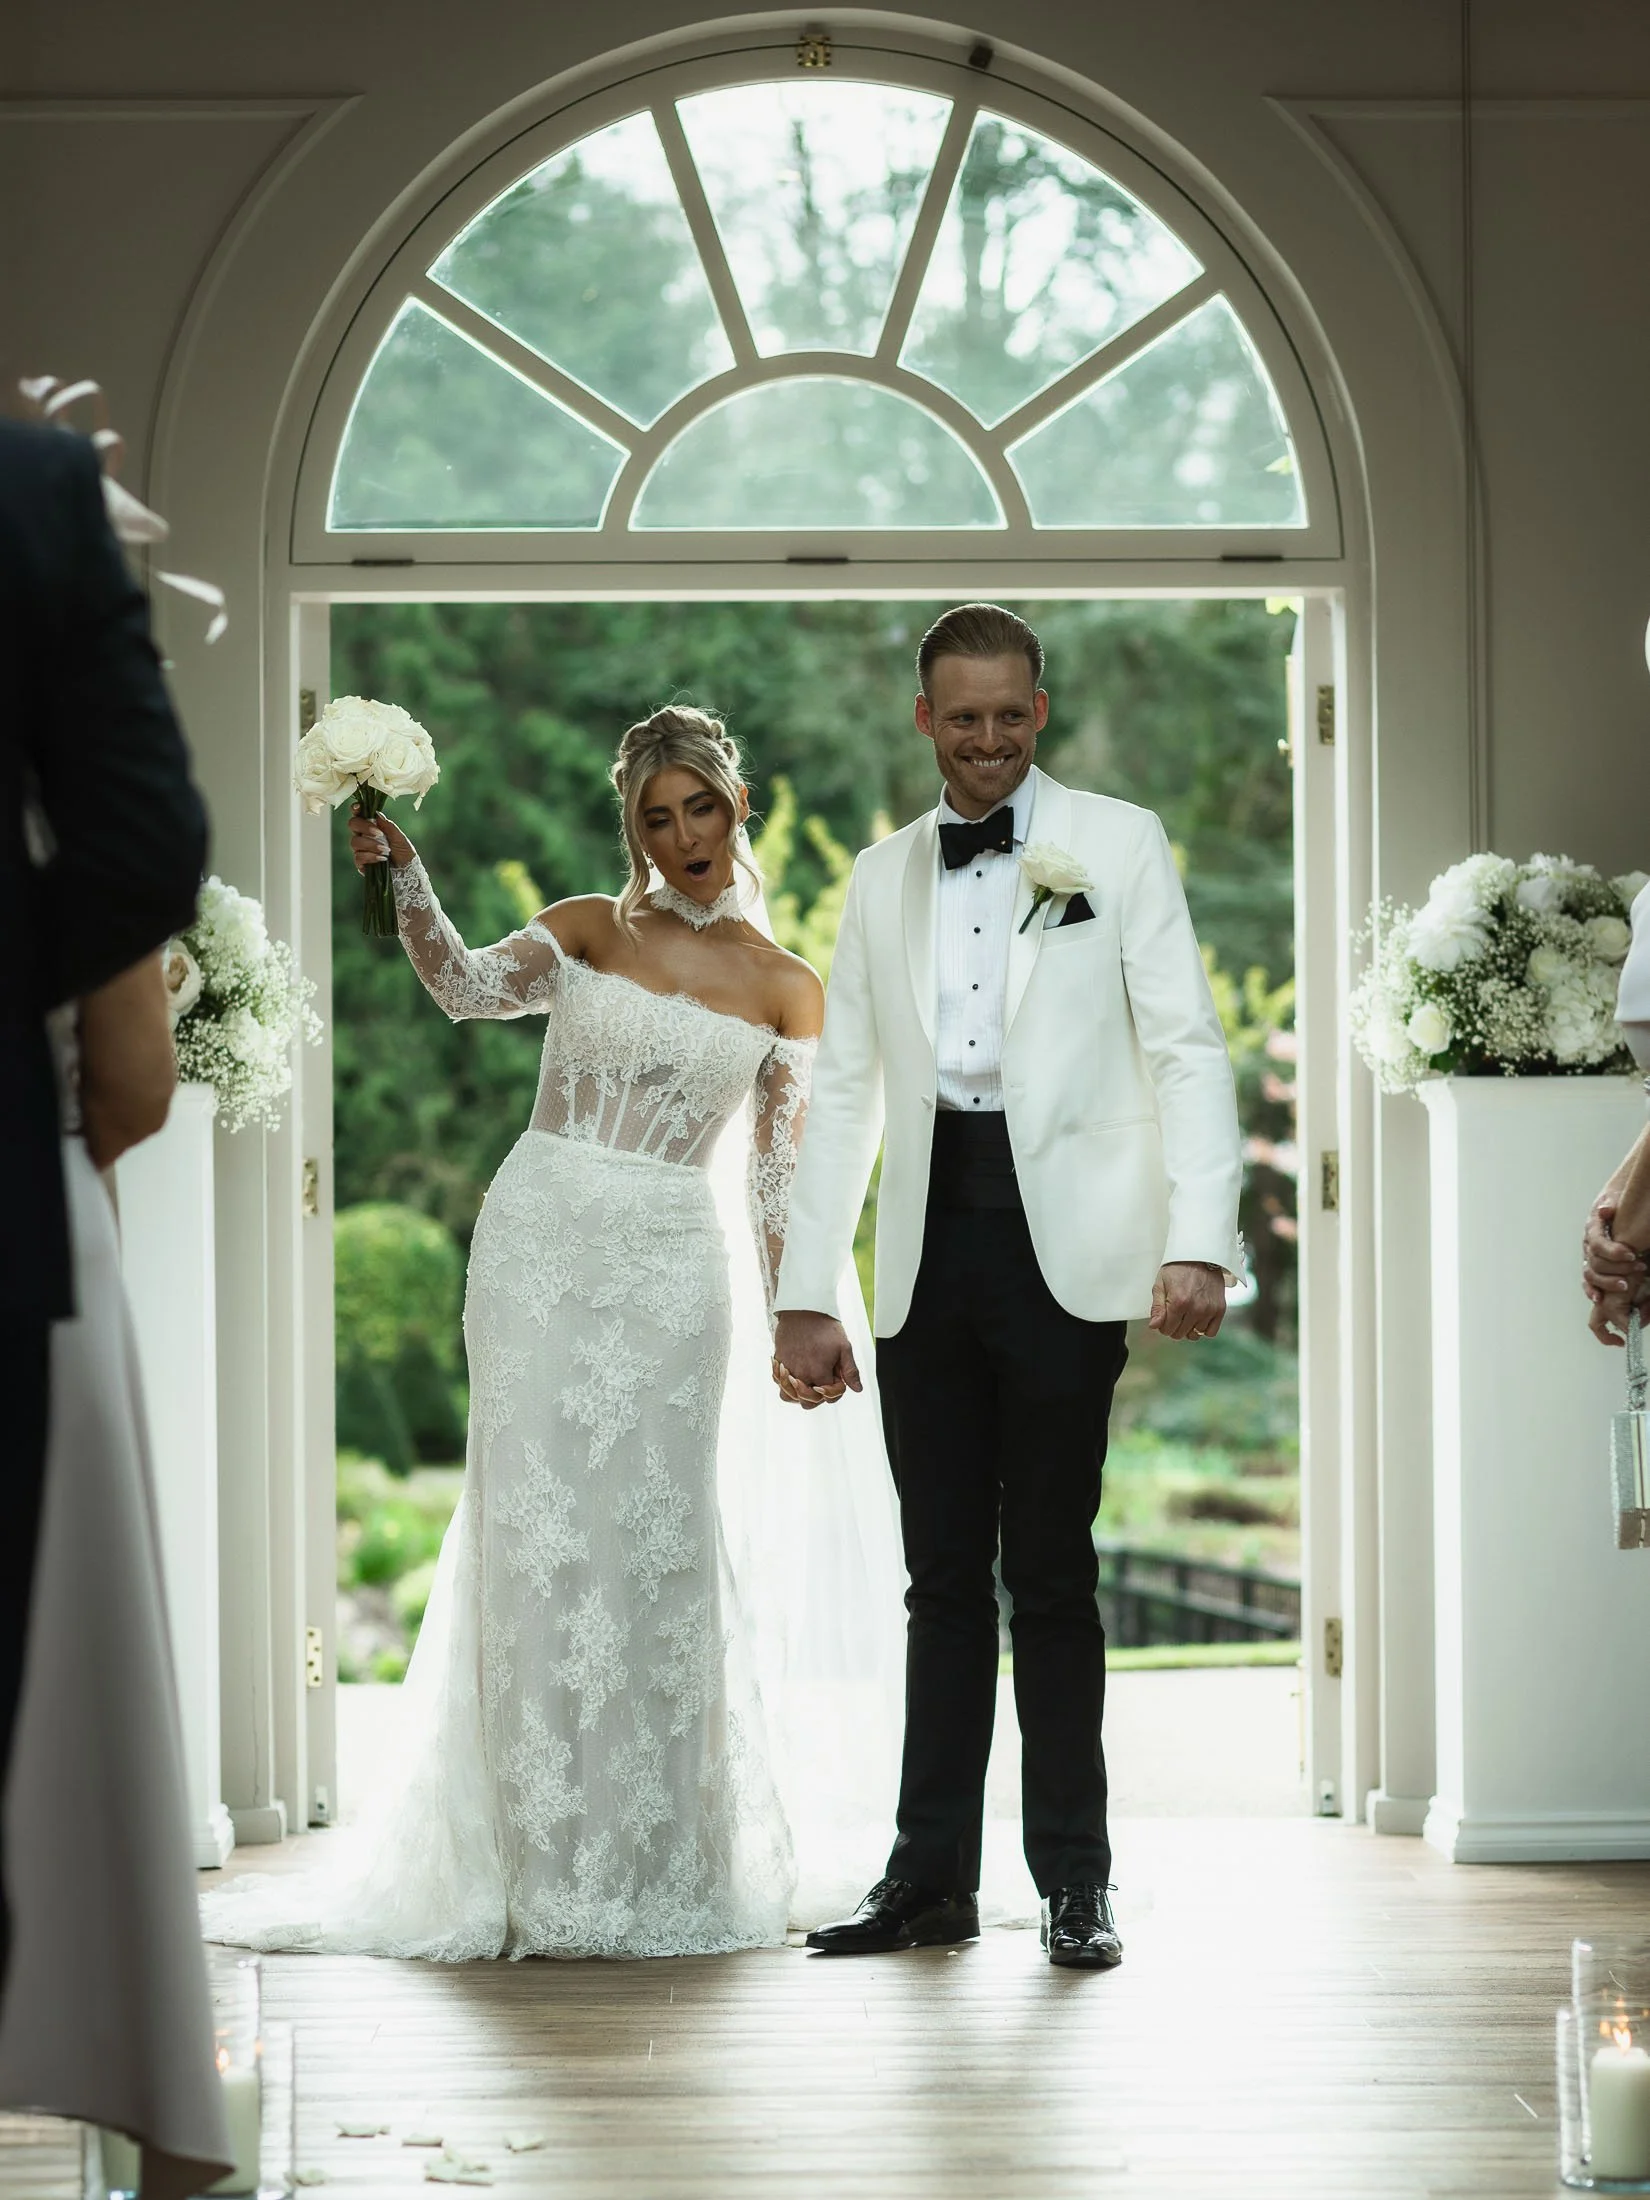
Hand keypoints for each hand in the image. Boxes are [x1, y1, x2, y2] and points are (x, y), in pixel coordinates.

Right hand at [349, 806, 414, 874]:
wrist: (406, 871)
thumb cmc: (404, 852)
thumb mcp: (400, 838)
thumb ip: (388, 826)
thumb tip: (377, 814)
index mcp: (372, 827)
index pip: (360, 815)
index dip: (356, 809)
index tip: (359, 807)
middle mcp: (363, 836)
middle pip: (353, 824)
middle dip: (365, 827)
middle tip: (379, 834)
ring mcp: (360, 849)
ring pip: (355, 841)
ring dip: (371, 845)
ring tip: (386, 851)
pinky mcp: (360, 863)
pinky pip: (358, 856)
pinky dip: (370, 856)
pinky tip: (382, 859)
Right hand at [772, 1310, 860, 1408]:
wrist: (803, 1309)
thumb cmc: (824, 1326)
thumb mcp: (844, 1347)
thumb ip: (850, 1371)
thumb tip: (857, 1389)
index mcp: (819, 1372)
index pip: (829, 1396)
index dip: (836, 1389)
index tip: (836, 1377)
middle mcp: (801, 1374)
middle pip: (808, 1402)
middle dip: (818, 1397)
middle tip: (822, 1382)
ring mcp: (787, 1369)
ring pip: (789, 1396)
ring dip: (799, 1394)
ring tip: (807, 1383)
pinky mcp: (778, 1362)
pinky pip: (779, 1383)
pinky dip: (786, 1384)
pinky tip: (795, 1375)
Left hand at [1150, 1262, 1226, 1342]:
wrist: (1201, 1255)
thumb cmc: (1179, 1267)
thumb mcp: (1161, 1283)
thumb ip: (1157, 1307)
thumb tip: (1155, 1326)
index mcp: (1178, 1302)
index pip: (1167, 1329)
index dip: (1163, 1325)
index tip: (1164, 1318)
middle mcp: (1195, 1308)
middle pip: (1180, 1334)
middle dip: (1174, 1327)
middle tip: (1175, 1315)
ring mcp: (1209, 1310)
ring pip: (1195, 1334)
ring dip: (1189, 1328)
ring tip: (1187, 1314)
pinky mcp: (1220, 1309)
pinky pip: (1211, 1332)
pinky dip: (1204, 1329)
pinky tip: (1198, 1319)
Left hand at [1585, 1194, 1649, 1346]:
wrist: (1632, 1193)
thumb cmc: (1640, 1230)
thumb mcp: (1641, 1260)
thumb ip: (1642, 1287)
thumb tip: (1643, 1315)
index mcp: (1601, 1265)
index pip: (1592, 1287)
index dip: (1596, 1297)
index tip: (1604, 1305)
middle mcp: (1592, 1253)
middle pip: (1591, 1277)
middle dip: (1610, 1284)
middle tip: (1628, 1285)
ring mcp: (1590, 1238)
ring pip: (1594, 1261)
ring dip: (1615, 1266)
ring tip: (1635, 1262)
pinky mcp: (1594, 1221)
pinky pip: (1597, 1241)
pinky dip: (1612, 1248)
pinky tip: (1628, 1250)